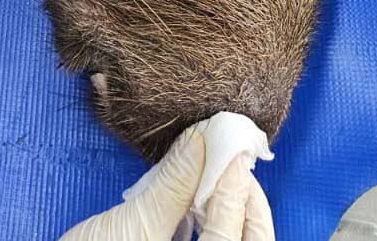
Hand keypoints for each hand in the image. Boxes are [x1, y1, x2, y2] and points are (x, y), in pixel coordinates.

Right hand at [59, 125, 273, 240]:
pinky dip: (212, 229)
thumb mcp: (133, 226)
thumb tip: (198, 144)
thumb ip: (172, 186)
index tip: (232, 153)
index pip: (231, 232)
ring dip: (229, 215)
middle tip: (232, 169)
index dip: (235, 188)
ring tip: (216, 183)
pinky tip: (199, 209)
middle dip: (243, 204)